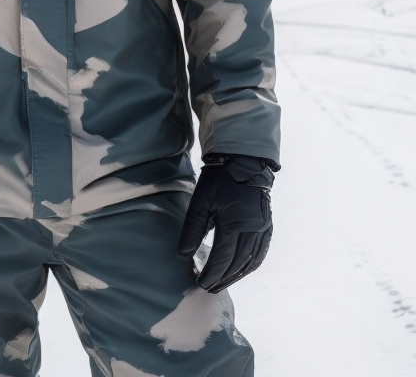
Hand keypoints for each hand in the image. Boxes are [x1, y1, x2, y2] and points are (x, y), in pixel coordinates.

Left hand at [178, 154, 275, 293]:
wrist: (244, 162)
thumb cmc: (219, 180)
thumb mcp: (201, 201)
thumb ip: (194, 229)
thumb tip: (184, 254)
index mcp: (235, 222)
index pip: (223, 257)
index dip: (212, 273)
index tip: (200, 283)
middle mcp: (253, 229)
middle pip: (238, 264)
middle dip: (223, 278)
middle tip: (209, 289)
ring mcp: (263, 228)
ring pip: (251, 261)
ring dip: (237, 276)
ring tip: (222, 284)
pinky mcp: (267, 226)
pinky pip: (261, 253)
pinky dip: (250, 265)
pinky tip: (242, 271)